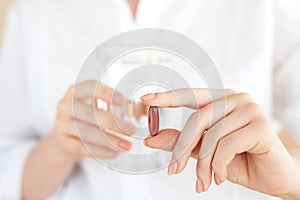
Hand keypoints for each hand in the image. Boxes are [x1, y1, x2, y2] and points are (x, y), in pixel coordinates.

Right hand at [49, 80, 135, 162]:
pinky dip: (100, 151)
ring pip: (86, 132)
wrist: (64, 138)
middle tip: (131, 130)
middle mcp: (65, 105)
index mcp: (75, 91)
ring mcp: (61, 124)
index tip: (123, 101)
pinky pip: (81, 147)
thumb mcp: (97, 106)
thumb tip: (140, 109)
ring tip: (126, 145)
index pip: (89, 87)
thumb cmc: (86, 118)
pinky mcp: (61, 141)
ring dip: (109, 140)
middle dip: (113, 123)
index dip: (106, 93)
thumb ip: (116, 106)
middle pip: (90, 113)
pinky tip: (114, 153)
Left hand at [142, 89, 298, 197]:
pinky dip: (218, 165)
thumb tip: (151, 139)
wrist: (274, 177)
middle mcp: (235, 99)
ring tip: (204, 181)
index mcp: (221, 100)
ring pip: (210, 135)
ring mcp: (249, 109)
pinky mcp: (259, 125)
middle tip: (173, 170)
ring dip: (202, 164)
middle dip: (182, 148)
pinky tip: (220, 176)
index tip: (145, 100)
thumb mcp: (204, 152)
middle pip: (197, 119)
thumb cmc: (239, 161)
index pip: (190, 95)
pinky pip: (225, 145)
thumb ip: (181, 142)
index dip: (167, 97)